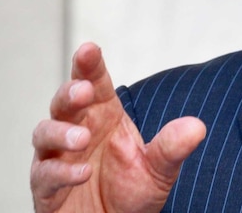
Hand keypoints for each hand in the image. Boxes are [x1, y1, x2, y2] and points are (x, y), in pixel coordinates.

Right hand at [30, 43, 205, 212]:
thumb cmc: (131, 192)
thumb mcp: (159, 170)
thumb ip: (172, 147)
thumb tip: (197, 126)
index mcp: (104, 117)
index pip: (94, 83)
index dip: (89, 65)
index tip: (89, 49)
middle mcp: (78, 131)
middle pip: (64, 102)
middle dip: (70, 93)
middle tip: (83, 92)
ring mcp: (57, 158)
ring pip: (44, 133)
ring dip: (61, 133)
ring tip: (81, 139)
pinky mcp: (46, 188)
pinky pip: (45, 175)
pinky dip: (61, 172)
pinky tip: (82, 173)